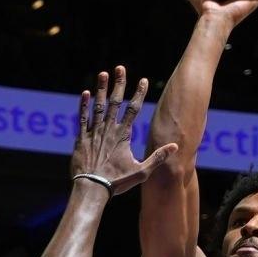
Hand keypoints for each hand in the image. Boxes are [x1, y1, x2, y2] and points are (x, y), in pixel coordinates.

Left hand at [69, 65, 178, 194]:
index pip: (133, 109)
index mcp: (123, 135)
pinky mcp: (81, 139)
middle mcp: (108, 130)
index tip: (143, 80)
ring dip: (101, 89)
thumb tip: (175, 146)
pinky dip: (84, 105)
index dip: (138, 93)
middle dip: (119, 84)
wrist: (92, 188)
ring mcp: (94, 133)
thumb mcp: (141, 172)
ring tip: (103, 74)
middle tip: (120, 68)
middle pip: (115, 102)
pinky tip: (86, 93)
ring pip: (98, 106)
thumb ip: (158, 157)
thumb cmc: (117, 182)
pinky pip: (82, 118)